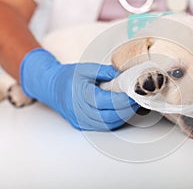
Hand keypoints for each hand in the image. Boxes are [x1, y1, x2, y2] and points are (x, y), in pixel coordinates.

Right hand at [21, 48, 138, 129]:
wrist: (52, 87)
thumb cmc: (68, 77)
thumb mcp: (86, 68)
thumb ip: (106, 71)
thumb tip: (124, 74)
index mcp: (81, 96)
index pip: (108, 102)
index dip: (124, 99)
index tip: (135, 93)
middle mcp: (80, 112)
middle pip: (110, 116)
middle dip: (127, 109)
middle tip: (138, 99)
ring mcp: (81, 121)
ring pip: (108, 124)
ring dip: (123, 116)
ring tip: (133, 105)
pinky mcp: (83, 125)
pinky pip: (103, 127)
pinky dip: (116, 121)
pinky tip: (122, 112)